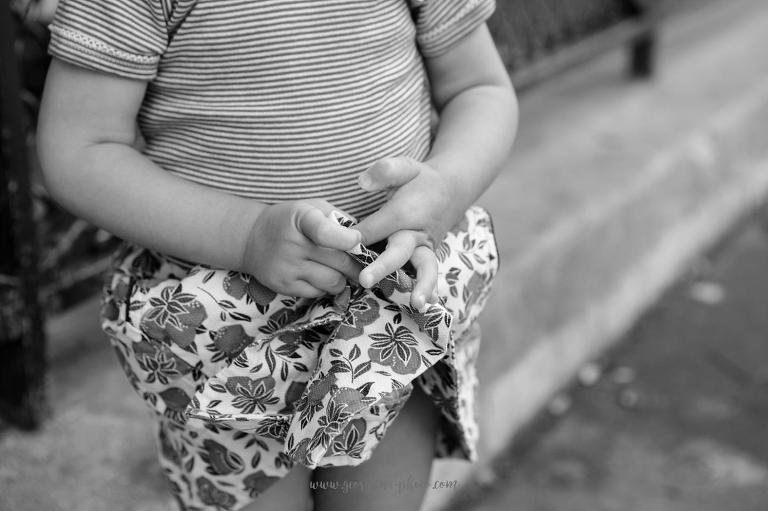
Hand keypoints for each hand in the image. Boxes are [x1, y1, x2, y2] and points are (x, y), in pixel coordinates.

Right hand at [241, 199, 362, 296]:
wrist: (251, 238)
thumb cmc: (290, 220)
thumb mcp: (311, 207)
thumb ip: (338, 218)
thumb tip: (364, 238)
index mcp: (300, 218)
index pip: (325, 233)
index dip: (348, 240)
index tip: (358, 241)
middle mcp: (292, 244)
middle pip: (339, 262)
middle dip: (356, 264)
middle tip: (363, 264)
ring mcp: (287, 268)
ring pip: (333, 282)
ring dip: (343, 278)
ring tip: (343, 271)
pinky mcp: (284, 286)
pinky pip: (318, 293)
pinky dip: (327, 287)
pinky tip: (324, 277)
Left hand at [354, 157, 462, 308]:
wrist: (450, 191)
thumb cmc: (419, 179)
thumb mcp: (405, 166)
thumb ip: (385, 171)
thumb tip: (362, 182)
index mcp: (405, 211)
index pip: (374, 228)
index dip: (354, 238)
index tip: (337, 246)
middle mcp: (416, 233)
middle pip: (398, 251)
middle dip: (382, 266)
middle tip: (364, 280)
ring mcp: (425, 249)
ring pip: (425, 268)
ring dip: (421, 285)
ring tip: (417, 304)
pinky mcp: (428, 259)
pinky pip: (429, 275)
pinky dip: (429, 290)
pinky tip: (425, 306)